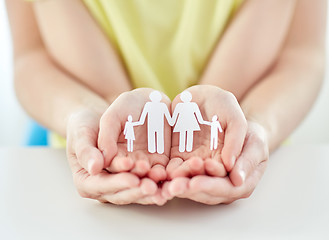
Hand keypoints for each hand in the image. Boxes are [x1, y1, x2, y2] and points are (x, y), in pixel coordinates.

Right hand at [97, 88, 171, 203]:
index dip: (117, 182)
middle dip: (138, 191)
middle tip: (150, 187)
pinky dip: (164, 181)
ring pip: (141, 190)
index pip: (101, 184)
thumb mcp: (83, 130)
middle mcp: (108, 182)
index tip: (131, 178)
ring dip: (154, 191)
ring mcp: (128, 177)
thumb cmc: (90, 123)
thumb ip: (88, 148)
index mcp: (88, 177)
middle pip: (123, 192)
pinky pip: (155, 179)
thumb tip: (94, 167)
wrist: (111, 112)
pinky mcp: (146, 170)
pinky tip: (173, 180)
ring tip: (164, 189)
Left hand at [163, 121, 267, 203]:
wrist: (238, 126)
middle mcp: (222, 186)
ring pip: (190, 186)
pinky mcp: (192, 170)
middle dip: (189, 189)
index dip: (210, 185)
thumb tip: (237, 178)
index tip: (196, 181)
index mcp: (242, 182)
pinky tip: (162, 174)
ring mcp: (206, 179)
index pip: (225, 189)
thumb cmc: (251, 136)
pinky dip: (172, 176)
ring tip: (167, 182)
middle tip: (175, 186)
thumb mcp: (256, 142)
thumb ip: (247, 158)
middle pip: (204, 192)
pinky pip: (181, 175)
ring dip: (178, 185)